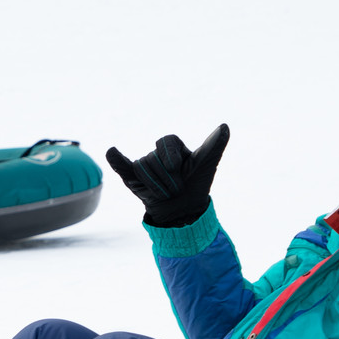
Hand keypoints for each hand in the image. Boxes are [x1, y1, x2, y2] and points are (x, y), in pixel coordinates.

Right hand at [104, 124, 228, 228]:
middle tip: (176, 189)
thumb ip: (214, 145)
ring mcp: (143, 166)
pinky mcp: (132, 178)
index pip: (166, 141)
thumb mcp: (207, 164)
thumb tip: (225, 126)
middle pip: (153, 157)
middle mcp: (157, 155)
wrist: (184, 212)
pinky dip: (115, 159)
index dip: (169, 154)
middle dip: (165, 177)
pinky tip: (112, 152)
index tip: (176, 167)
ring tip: (166, 194)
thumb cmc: (197, 185)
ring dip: (155, 185)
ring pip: (141, 167)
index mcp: (174, 147)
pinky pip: (121, 166)